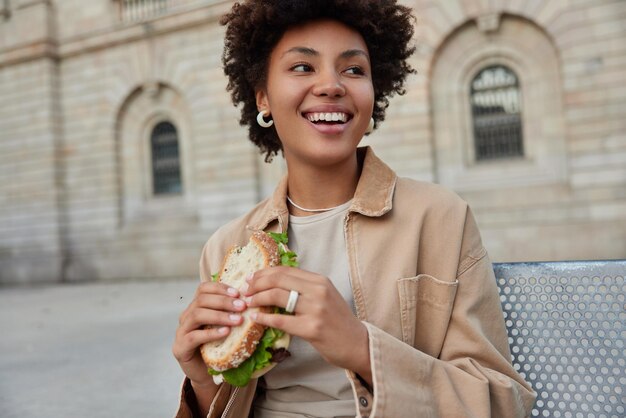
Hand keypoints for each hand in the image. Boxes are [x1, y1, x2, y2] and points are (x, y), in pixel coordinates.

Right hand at [172, 281, 246, 386]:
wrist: (204, 373)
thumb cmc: (217, 347)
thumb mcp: (224, 326)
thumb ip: (231, 313)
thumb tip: (253, 300)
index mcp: (196, 307)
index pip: (204, 288)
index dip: (220, 288)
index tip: (238, 293)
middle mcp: (186, 316)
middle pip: (202, 300)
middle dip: (224, 301)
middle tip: (242, 307)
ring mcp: (182, 331)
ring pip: (197, 315)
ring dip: (220, 316)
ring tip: (237, 320)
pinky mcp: (181, 347)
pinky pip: (195, 336)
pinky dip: (211, 333)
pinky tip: (225, 332)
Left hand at [242, 266, 370, 381]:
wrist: (357, 343)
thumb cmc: (338, 321)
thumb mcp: (325, 296)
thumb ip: (304, 288)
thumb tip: (274, 283)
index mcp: (320, 280)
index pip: (285, 270)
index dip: (264, 273)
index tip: (250, 278)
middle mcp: (318, 290)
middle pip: (278, 279)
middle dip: (257, 283)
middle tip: (245, 290)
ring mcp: (315, 309)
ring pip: (277, 296)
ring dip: (257, 299)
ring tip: (248, 303)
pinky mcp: (312, 328)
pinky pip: (281, 321)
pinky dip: (264, 318)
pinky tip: (255, 319)